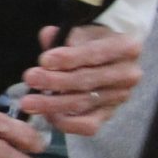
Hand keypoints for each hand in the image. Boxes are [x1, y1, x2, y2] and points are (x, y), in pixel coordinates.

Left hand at [16, 24, 143, 136]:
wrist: (107, 57)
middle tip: (30, 78)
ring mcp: (120, 97)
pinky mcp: (109, 114)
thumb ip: (64, 35)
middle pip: (87, 80)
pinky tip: (47, 114)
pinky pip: (88, 125)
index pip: (95, 53)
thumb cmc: (90, 41)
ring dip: (52, 104)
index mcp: (126, 47)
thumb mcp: (80, 32)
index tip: (44, 60)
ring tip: (28, 101)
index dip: (69, 58)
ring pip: (83, 103)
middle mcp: (128, 74)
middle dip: (54, 81)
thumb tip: (48, 36)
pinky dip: (66, 123)